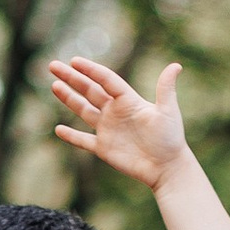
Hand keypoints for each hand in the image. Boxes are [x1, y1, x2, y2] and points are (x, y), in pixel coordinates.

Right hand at [50, 54, 190, 194]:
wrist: (166, 167)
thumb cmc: (170, 138)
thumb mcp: (168, 111)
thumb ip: (166, 88)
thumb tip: (176, 65)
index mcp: (128, 100)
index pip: (105, 80)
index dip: (90, 70)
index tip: (74, 61)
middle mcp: (115, 112)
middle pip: (89, 91)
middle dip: (71, 78)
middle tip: (53, 66)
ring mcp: (107, 129)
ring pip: (83, 110)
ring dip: (69, 99)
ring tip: (54, 86)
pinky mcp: (104, 148)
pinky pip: (83, 140)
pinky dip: (71, 136)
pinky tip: (58, 130)